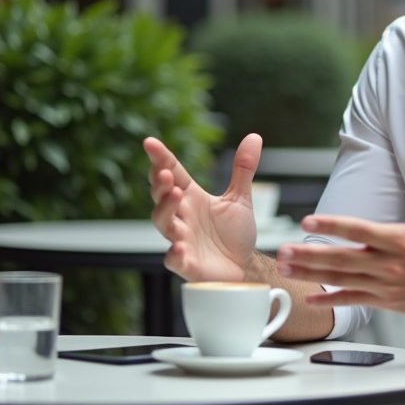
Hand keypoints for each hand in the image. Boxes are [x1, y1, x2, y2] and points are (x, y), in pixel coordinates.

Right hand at [144, 134, 262, 281]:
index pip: (173, 173)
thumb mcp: (240, 198)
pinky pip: (175, 259)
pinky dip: (175, 253)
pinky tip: (179, 246)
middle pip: (163, 197)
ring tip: (175, 194)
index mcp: (192, 198)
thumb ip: (243, 169)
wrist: (243, 267)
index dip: (161, 158)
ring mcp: (182, 240)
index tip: (150, 142)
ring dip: (165, 209)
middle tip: (165, 172)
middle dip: (161, 184)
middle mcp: (182, 217)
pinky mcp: (188, 263)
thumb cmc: (234, 234)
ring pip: (164, 223)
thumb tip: (254, 137)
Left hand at [275, 149, 404, 317]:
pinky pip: (356, 301)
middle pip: (342, 258)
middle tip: (283, 252)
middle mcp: (391, 265)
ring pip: (343, 280)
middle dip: (309, 255)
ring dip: (312, 275)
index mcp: (402, 240)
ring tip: (287, 270)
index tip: (308, 221)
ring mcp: (388, 286)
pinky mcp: (390, 302)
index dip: (332, 225)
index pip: (360, 231)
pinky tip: (312, 298)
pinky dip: (332, 300)